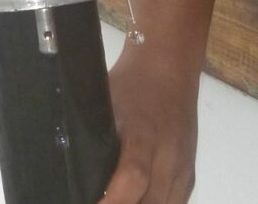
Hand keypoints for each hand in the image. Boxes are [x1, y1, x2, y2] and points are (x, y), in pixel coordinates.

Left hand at [100, 46, 200, 203]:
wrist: (169, 68)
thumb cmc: (130, 84)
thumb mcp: (103, 104)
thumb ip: (91, 135)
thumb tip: (67, 164)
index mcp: (143, 133)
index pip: (133, 177)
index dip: (114, 201)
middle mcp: (169, 154)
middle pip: (153, 200)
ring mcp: (183, 165)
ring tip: (116, 202)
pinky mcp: (190, 171)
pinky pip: (177, 201)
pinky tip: (139, 202)